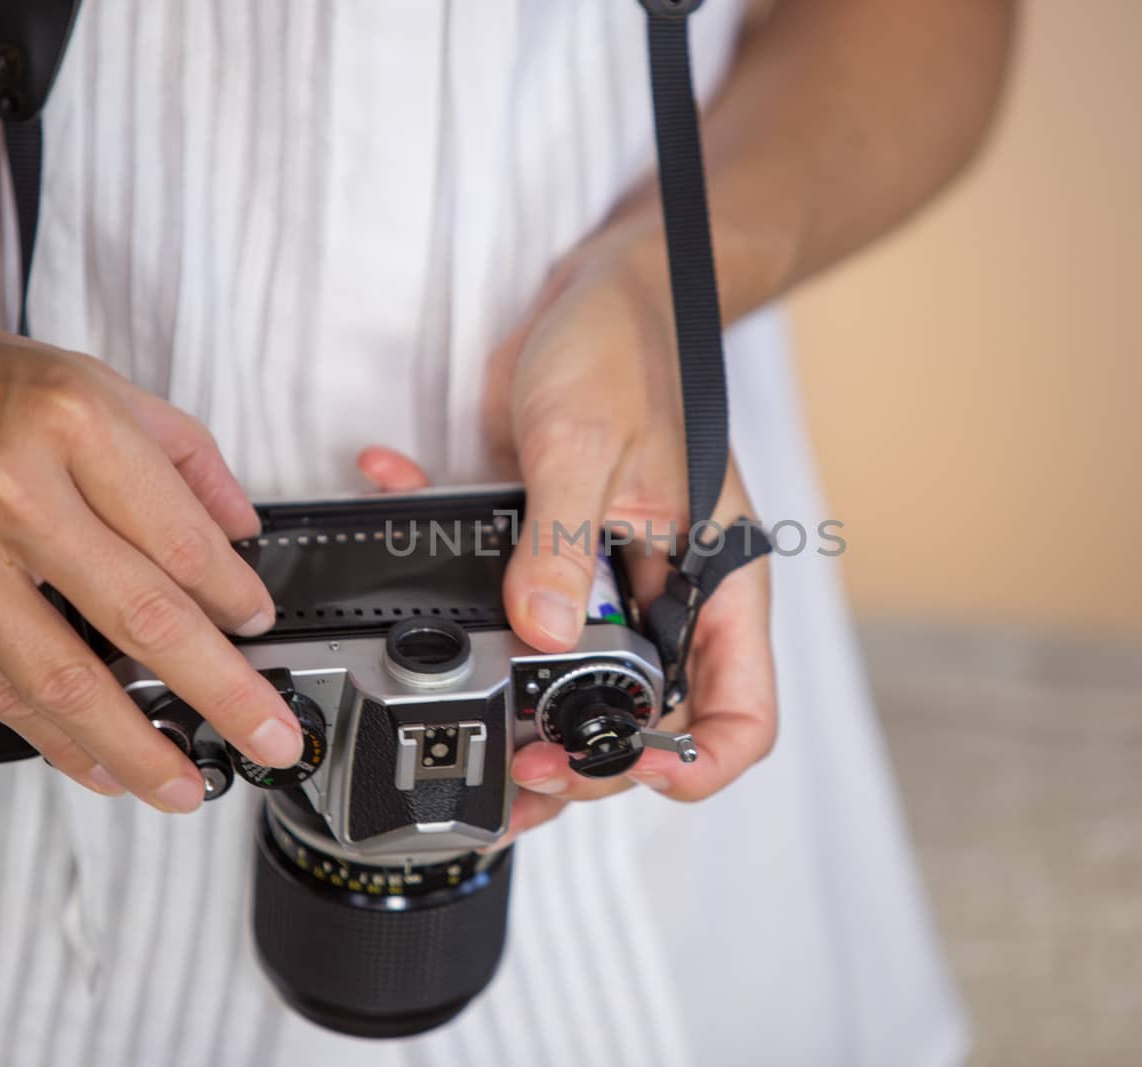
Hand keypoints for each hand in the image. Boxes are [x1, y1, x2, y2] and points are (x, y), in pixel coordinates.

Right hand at [0, 269, 302, 811]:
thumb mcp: (81, 379)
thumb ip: (178, 452)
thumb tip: (241, 528)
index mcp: (72, 421)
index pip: (183, 539)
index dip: (236, 599)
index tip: (260, 629)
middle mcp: (12, 488)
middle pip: (144, 615)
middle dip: (221, 691)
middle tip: (267, 736)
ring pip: (65, 677)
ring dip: (138, 746)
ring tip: (185, 782)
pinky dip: (57, 740)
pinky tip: (101, 764)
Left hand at [357, 240, 775, 841]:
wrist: (596, 292)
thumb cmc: (626, 349)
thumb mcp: (588, 442)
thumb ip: (562, 541)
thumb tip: (543, 634)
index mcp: (715, 577)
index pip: (737, 711)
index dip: (694, 763)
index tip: (628, 773)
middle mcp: (670, 593)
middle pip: (644, 720)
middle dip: (579, 756)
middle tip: (518, 765)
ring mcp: (614, 584)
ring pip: (574, 686)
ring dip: (516, 710)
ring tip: (460, 720)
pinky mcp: (557, 560)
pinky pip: (515, 609)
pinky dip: (455, 589)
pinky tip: (404, 510)